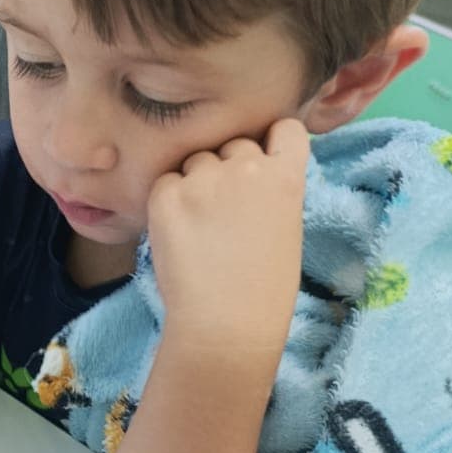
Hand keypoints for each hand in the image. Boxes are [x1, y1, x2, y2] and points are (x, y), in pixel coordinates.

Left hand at [146, 118, 309, 363]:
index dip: (271, 142)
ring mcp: (204, 177)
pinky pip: (165, 182)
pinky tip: (179, 234)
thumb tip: (249, 173)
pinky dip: (168, 202)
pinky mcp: (166, 193)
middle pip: (233, 145)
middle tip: (224, 213)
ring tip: (200, 228)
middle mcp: (247, 166)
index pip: (284, 128)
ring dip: (195, 183)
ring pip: (196, 161)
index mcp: (286, 176)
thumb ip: (271, 190)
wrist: (226, 324)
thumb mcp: (286, 228)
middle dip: (228, 169)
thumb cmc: (263, 290)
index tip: (263, 160)